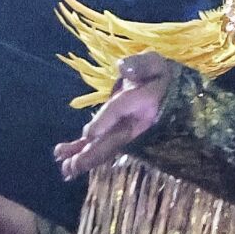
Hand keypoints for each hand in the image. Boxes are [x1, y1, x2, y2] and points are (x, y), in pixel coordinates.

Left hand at [54, 53, 173, 180]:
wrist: (170, 94)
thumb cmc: (158, 75)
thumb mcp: (154, 64)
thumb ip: (141, 65)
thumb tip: (124, 68)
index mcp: (144, 101)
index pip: (121, 110)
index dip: (105, 121)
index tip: (88, 135)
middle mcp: (136, 123)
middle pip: (113, 140)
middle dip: (93, 154)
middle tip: (73, 166)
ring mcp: (126, 133)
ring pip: (106, 148)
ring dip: (85, 159)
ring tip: (66, 169)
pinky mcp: (117, 134)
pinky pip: (100, 145)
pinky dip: (82, 153)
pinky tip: (63, 158)